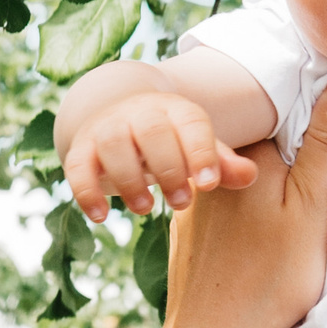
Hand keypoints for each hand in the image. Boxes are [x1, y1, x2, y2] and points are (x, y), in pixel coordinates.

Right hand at [63, 86, 259, 225]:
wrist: (118, 115)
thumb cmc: (170, 140)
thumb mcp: (197, 146)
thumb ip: (222, 163)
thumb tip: (248, 175)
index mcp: (176, 109)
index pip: (191, 122)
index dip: (202, 152)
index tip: (209, 184)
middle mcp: (140, 112)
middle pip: (152, 130)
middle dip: (168, 167)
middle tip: (181, 203)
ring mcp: (107, 127)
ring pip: (114, 144)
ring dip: (129, 178)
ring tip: (145, 209)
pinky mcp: (82, 148)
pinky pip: (78, 166)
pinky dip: (86, 191)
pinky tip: (100, 217)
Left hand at [161, 79, 326, 327]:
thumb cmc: (269, 278)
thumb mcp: (312, 209)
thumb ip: (326, 146)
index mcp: (249, 154)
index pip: (283, 111)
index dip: (310, 120)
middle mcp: (213, 166)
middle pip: (257, 141)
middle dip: (284, 151)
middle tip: (307, 185)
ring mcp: (195, 198)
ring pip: (235, 173)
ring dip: (258, 181)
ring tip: (281, 211)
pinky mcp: (187, 227)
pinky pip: (218, 200)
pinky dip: (237, 208)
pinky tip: (251, 233)